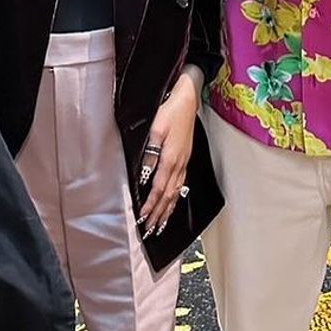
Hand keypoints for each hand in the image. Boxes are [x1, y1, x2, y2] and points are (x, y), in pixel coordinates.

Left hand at [136, 70, 200, 237]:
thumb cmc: (169, 111)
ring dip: (167, 211)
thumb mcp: (156, 130)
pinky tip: (172, 204)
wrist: (188, 99)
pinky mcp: (185, 159)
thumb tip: (145, 175)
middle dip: (158, 215)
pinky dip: (175, 199)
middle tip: (150, 231)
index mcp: (170, 159)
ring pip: (176, 193)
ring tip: (160, 226)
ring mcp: (184, 163)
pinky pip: (180, 185)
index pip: (158, 189)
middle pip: (168, 197)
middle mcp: (178, 165)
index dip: (150, 206)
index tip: (142, 219)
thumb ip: (151, 153)